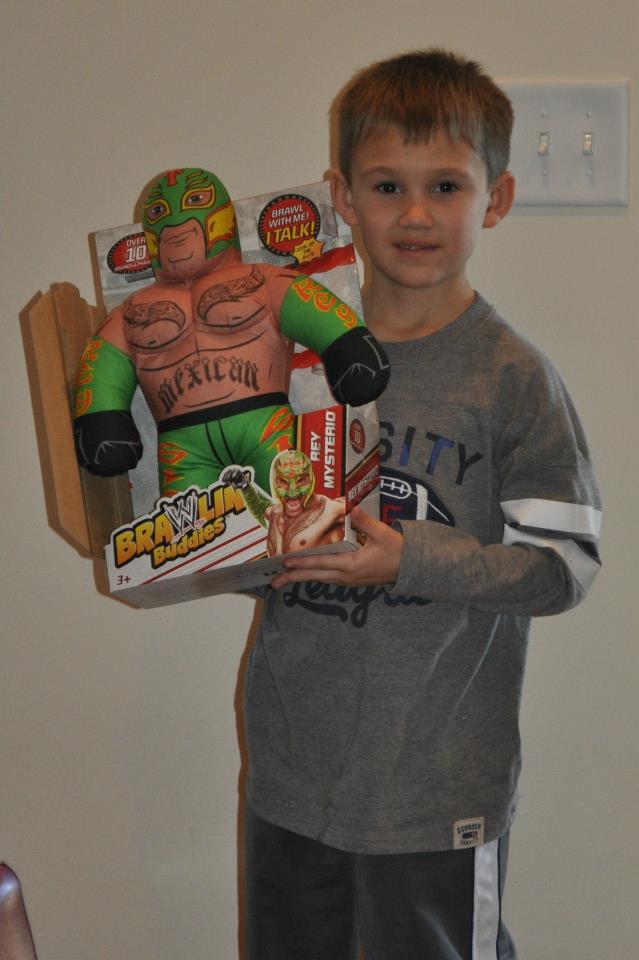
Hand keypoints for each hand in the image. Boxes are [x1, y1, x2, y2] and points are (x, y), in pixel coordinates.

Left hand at [270, 505, 402, 587]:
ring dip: (301, 578)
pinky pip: (327, 578)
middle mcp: (346, 575)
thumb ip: (366, 522)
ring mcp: (348, 579)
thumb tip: (353, 508)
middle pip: (314, 577)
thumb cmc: (397, 550)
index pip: (321, 564)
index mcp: (351, 565)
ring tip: (282, 580)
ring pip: (319, 579)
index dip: (302, 563)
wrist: (410, 568)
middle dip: (292, 578)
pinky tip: (306, 573)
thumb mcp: (383, 534)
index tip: (285, 562)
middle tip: (272, 582)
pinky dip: (313, 575)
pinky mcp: (351, 579)